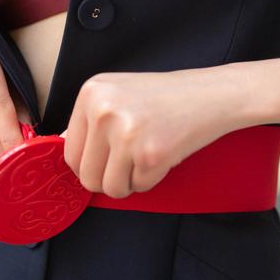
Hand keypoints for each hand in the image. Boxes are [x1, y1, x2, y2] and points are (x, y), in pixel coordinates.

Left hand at [60, 67, 254, 198]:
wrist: (213, 95)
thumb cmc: (168, 98)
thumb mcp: (121, 95)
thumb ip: (93, 121)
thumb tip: (67, 155)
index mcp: (92, 92)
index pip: (69, 151)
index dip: (88, 166)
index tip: (104, 165)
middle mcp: (103, 110)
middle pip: (86, 174)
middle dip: (108, 179)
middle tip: (129, 166)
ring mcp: (126, 132)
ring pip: (110, 187)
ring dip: (129, 182)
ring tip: (146, 159)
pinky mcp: (149, 154)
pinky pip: (138, 187)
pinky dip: (152, 179)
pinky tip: (164, 155)